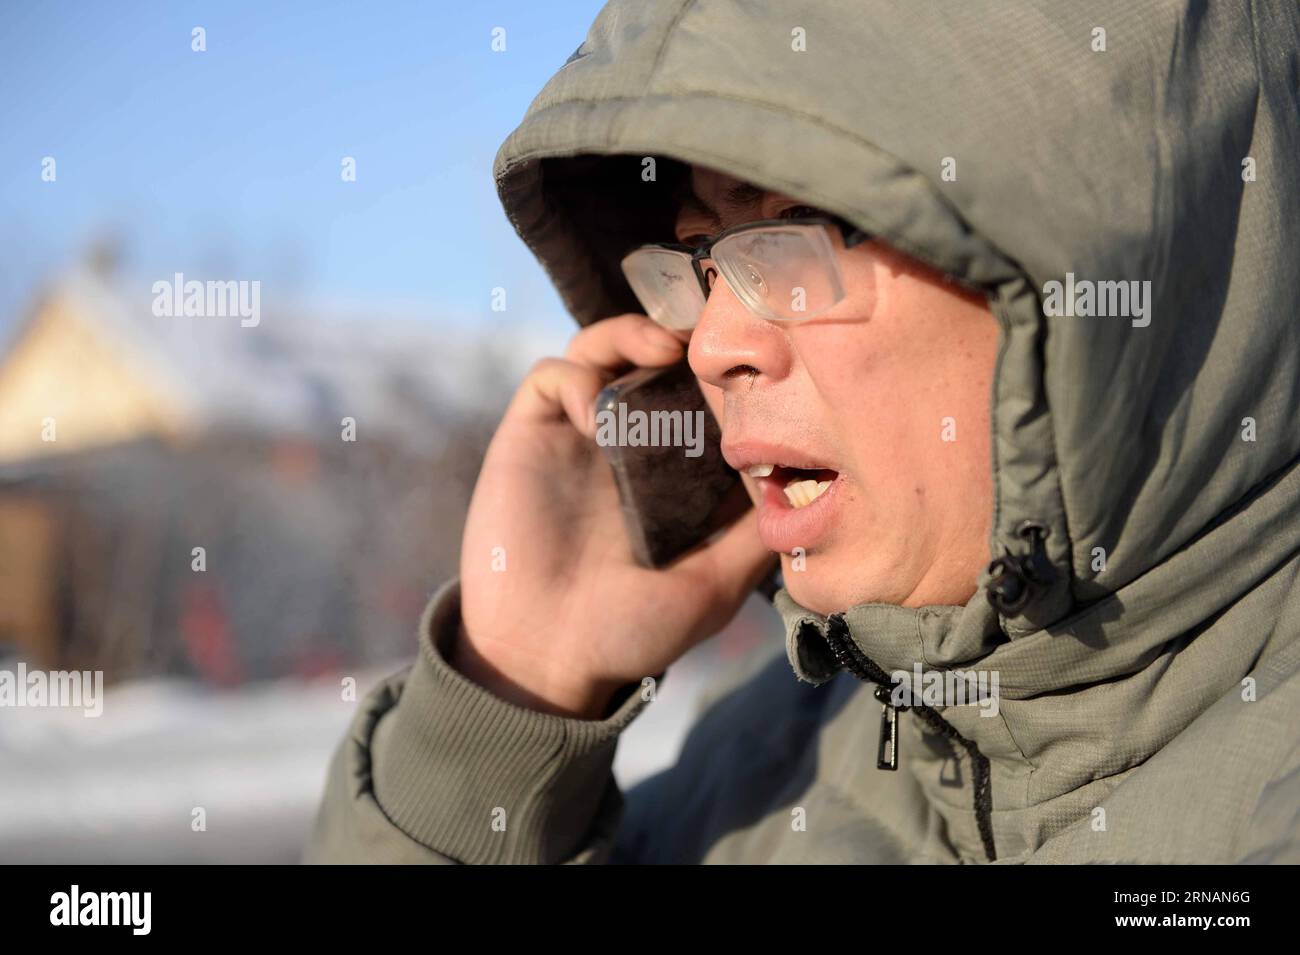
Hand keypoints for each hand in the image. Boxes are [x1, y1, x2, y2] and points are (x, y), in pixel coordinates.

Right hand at [454, 314, 773, 717]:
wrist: (547, 658)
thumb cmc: (631, 632)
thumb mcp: (715, 584)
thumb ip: (754, 537)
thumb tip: (810, 489)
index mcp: (669, 473)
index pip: (698, 396)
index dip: (723, 370)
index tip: (755, 355)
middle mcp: (625, 445)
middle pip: (651, 358)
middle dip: (682, 335)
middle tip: (710, 335)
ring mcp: (577, 437)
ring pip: (602, 350)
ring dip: (631, 335)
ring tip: (661, 350)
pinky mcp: (530, 435)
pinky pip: (552, 377)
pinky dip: (578, 378)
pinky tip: (599, 414)